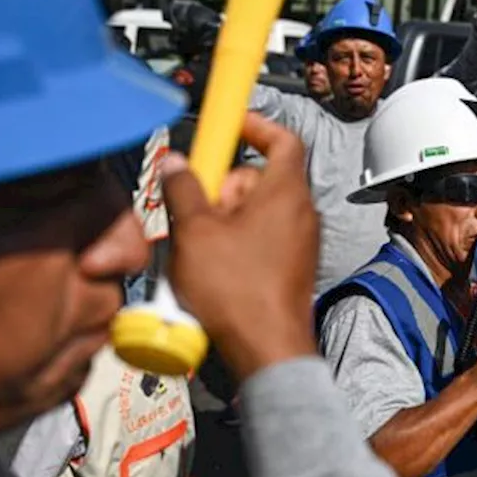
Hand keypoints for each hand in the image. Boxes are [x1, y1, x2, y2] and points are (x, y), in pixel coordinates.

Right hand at [161, 114, 319, 381]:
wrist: (267, 350)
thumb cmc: (237, 291)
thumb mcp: (194, 232)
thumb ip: (182, 189)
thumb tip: (176, 162)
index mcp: (286, 192)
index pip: (282, 139)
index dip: (256, 126)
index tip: (230, 125)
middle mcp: (300, 214)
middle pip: (257, 179)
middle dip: (222, 189)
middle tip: (196, 212)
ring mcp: (298, 244)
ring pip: (254, 213)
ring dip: (222, 222)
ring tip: (198, 249)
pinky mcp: (290, 270)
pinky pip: (258, 241)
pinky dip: (233, 245)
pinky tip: (211, 271)